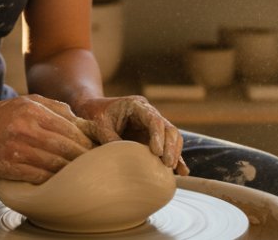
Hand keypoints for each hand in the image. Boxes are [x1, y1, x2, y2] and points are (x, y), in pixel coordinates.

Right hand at [0, 95, 94, 182]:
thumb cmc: (6, 114)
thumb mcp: (29, 101)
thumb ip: (56, 108)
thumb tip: (82, 122)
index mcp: (32, 111)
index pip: (68, 129)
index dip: (84, 140)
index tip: (94, 147)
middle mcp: (25, 130)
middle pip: (64, 148)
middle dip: (81, 157)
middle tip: (93, 162)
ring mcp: (17, 150)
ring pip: (54, 164)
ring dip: (70, 170)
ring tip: (80, 172)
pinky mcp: (10, 168)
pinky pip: (39, 176)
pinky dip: (53, 179)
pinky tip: (61, 179)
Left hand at [73, 95, 187, 174]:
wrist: (95, 110)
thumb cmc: (97, 116)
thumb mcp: (101, 127)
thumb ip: (113, 141)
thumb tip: (124, 161)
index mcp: (137, 106)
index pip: (154, 119)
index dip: (158, 136)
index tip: (156, 153)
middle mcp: (149, 114)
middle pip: (168, 128)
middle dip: (171, 146)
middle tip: (167, 164)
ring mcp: (152, 126)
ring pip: (172, 137)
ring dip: (175, 153)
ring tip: (174, 171)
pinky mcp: (153, 137)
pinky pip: (167, 146)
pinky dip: (174, 158)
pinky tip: (182, 172)